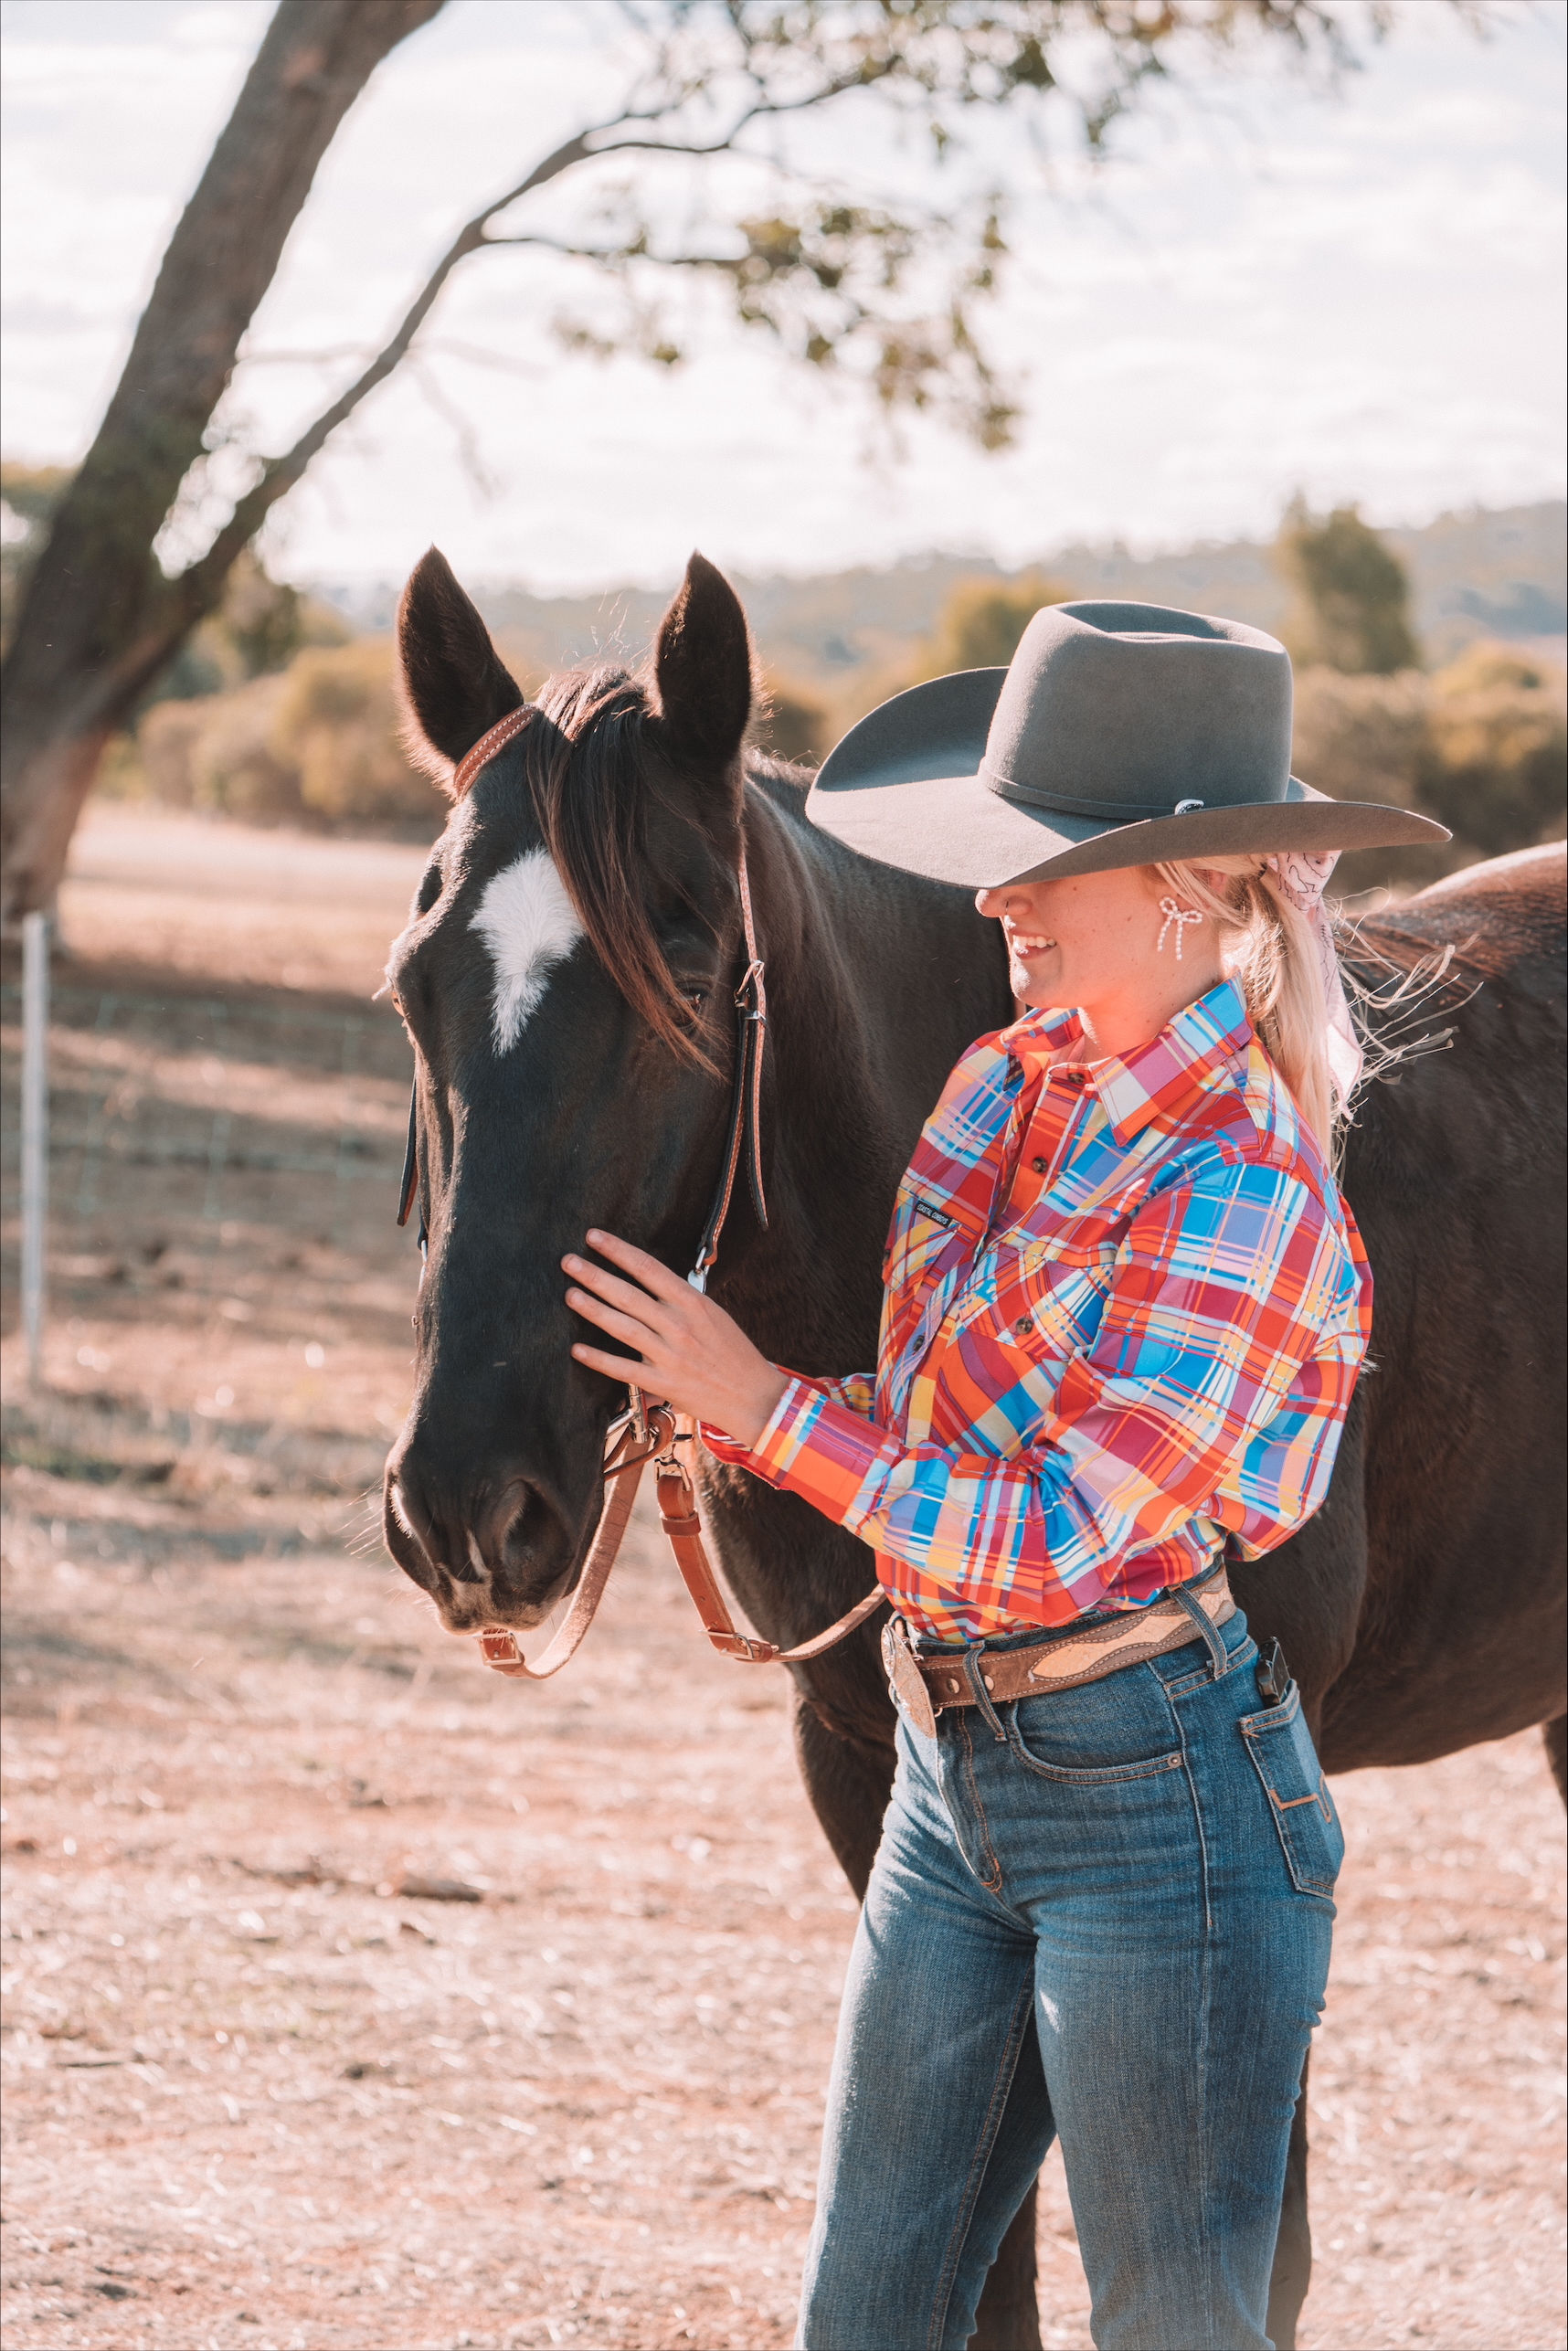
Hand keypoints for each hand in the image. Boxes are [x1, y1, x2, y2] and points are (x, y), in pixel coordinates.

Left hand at [563, 1230, 787, 1449]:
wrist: (754, 1395)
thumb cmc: (733, 1353)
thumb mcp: (713, 1315)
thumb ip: (681, 1300)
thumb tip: (650, 1281)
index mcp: (692, 1303)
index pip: (649, 1268)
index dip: (618, 1251)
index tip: (594, 1237)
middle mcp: (679, 1325)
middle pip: (628, 1294)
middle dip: (595, 1275)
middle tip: (568, 1261)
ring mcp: (670, 1355)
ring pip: (623, 1327)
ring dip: (593, 1309)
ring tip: (570, 1294)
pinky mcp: (663, 1383)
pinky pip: (624, 1369)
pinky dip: (599, 1359)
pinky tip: (577, 1349)